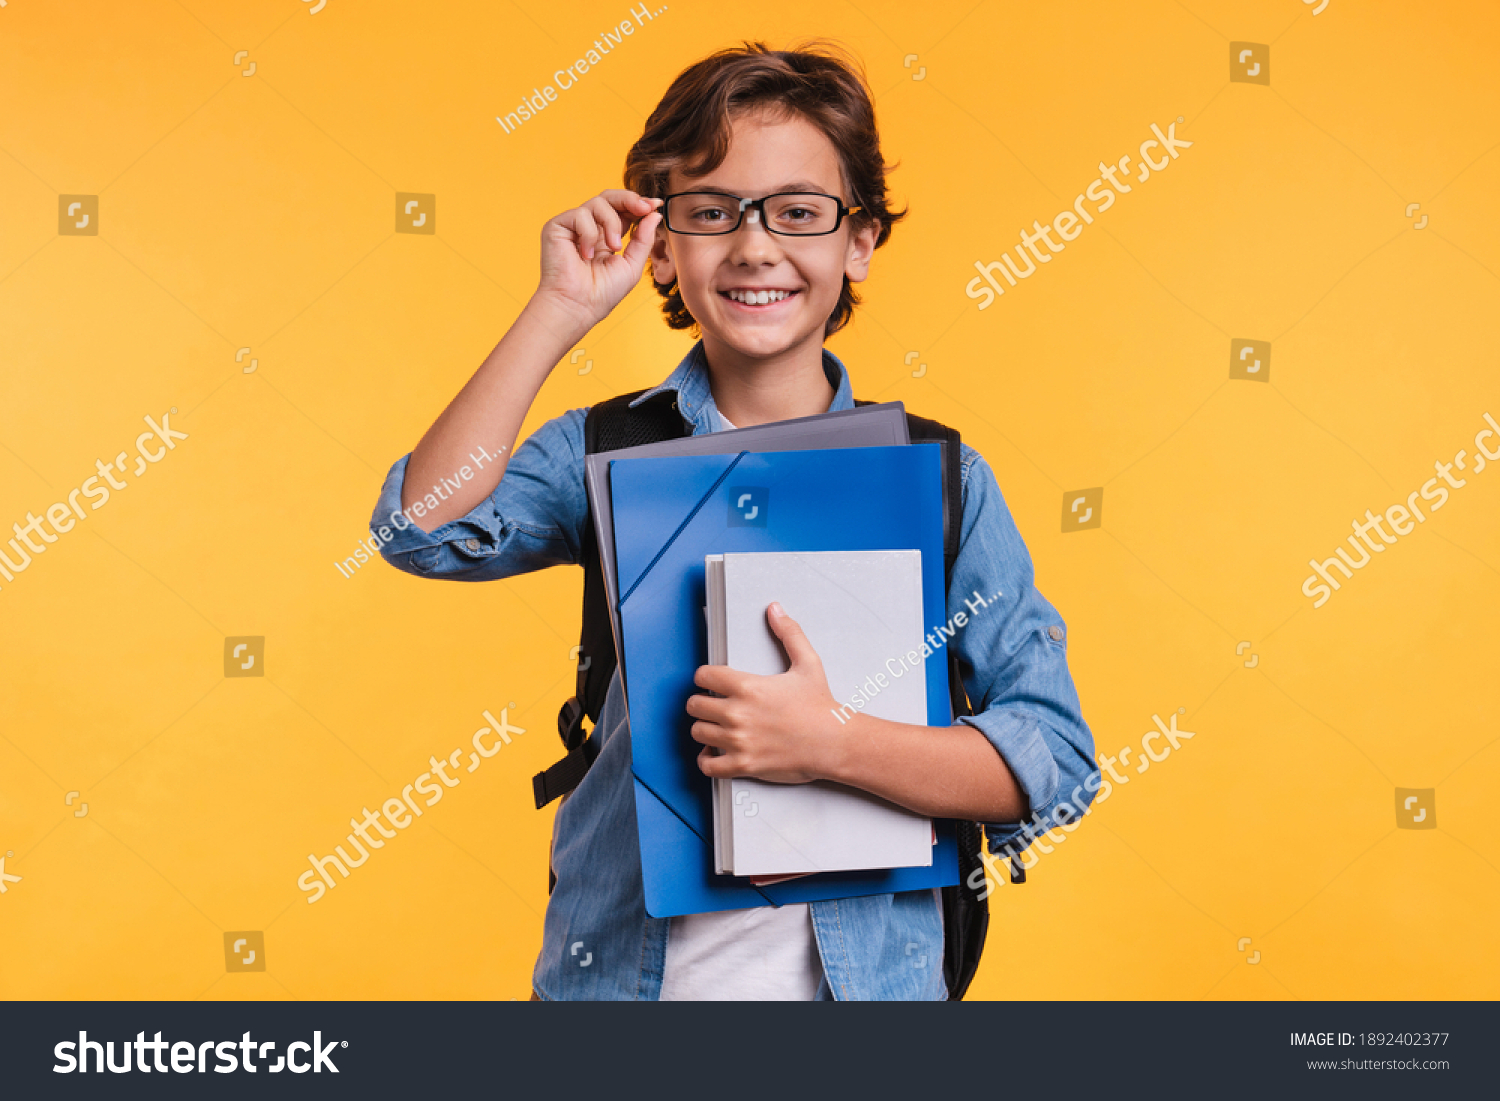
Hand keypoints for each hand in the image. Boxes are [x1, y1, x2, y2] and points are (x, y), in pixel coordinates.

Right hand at [535, 189, 662, 328]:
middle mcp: (590, 228)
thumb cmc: (602, 293)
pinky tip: (587, 254)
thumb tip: (655, 213)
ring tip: (614, 247)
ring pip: (598, 203)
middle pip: (610, 197)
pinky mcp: (557, 227)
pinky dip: (589, 233)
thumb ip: (643, 239)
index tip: (656, 204)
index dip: (639, 204)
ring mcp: (573, 226)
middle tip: (645, 208)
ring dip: (612, 223)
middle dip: (630, 199)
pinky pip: (580, 215)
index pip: (623, 210)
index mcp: (606, 236)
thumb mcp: (632, 264)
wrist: (579, 306)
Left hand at [686, 602, 848, 783]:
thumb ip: (789, 633)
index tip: (712, 683)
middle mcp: (737, 714)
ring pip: (698, 732)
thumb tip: (775, 611)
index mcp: (747, 687)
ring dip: (704, 728)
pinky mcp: (742, 765)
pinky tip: (713, 752)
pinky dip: (706, 760)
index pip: (703, 676)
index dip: (705, 677)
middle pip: (694, 705)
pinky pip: (708, 765)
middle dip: (701, 702)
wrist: (833, 743)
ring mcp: (738, 741)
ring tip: (716, 726)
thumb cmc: (820, 708)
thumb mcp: (808, 663)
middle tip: (713, 704)